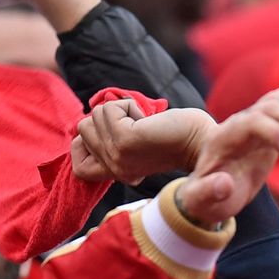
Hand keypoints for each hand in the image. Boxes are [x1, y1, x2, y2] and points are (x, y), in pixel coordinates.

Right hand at [72, 98, 214, 183]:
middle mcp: (114, 169)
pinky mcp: (125, 141)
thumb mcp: (132, 142)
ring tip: (144, 124)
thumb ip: (110, 138)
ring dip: (120, 110)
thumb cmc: (173, 136)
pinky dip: (127, 105)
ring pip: (94, 117)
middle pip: (82, 130)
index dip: (86, 144)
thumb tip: (88, 122)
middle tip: (138, 127)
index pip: (78, 167)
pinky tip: (147, 120)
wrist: (201, 141)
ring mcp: (118, 157)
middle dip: (109, 118)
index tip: (114, 133)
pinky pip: (109, 110)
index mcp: (116, 173)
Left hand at [174, 88, 278, 225]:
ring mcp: (251, 124)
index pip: (252, 120)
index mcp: (222, 138)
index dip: (275, 131)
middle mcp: (237, 125)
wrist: (206, 191)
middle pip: (268, 106)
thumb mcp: (199, 201)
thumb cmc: (203, 198)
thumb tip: (225, 184)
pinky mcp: (265, 128)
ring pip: (278, 101)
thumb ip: (206, 193)